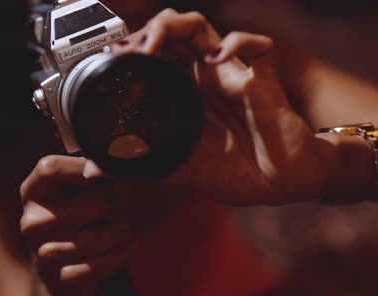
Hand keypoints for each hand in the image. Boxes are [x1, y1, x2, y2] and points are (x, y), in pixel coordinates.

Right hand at [20, 155, 133, 295]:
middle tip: (124, 207)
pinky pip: (102, 263)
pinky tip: (128, 249)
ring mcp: (43, 252)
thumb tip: (98, 169)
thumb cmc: (82, 220)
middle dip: (119, 205)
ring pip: (101, 234)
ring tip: (126, 230)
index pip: (50, 168)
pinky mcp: (61, 278)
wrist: (65, 275)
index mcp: (33, 192)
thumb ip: (93, 174)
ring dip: (122, 233)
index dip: (85, 168)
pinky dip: (122, 255)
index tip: (109, 174)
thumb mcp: (81, 191)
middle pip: (96, 201)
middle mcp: (32, 221)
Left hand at [110, 9, 327, 204]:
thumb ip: (143, 167)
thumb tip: (95, 169)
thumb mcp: (182, 171)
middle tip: (129, 53)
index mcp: (187, 95)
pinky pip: (258, 46)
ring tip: (154, 46)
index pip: (155, 55)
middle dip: (146, 32)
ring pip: (203, 27)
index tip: (110, 59)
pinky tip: (213, 60)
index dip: (131, 49)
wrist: (282, 185)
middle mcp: (205, 78)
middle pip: (172, 32)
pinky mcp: (263, 81)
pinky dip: (236, 43)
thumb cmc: (238, 172)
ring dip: (175, 27)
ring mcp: (232, 75)